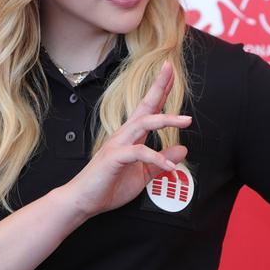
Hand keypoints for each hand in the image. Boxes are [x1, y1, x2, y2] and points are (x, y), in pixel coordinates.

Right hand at [63, 60, 189, 218]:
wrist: (83, 200)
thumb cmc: (108, 185)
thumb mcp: (142, 174)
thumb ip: (161, 162)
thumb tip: (182, 150)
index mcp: (132, 136)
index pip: (149, 108)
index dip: (160, 90)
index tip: (170, 73)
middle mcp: (125, 135)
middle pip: (145, 106)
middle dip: (158, 87)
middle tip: (170, 69)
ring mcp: (118, 144)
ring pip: (144, 123)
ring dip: (166, 119)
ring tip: (186, 120)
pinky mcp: (114, 158)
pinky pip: (139, 152)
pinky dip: (157, 158)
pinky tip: (170, 166)